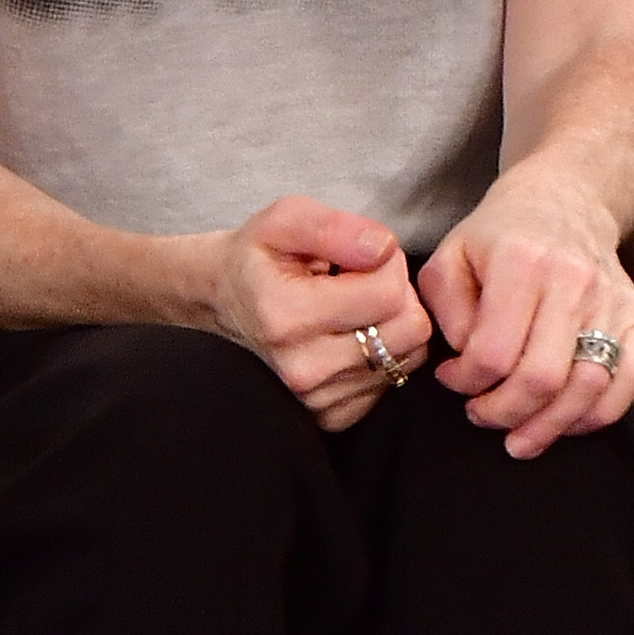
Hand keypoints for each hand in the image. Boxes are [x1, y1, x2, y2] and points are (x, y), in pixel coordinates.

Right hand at [208, 195, 432, 431]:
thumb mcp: (285, 218)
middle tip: (363, 279)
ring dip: (393, 323)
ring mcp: (317, 398)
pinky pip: (395, 378)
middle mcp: (303, 368)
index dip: (389, 263)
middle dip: (397, 294)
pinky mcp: (333, 416)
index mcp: (287, 317)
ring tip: (355, 305)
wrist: (224, 301)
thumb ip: (336, 227)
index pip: (389, 292)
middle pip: (409, 329)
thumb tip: (384, 249)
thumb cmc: (257, 258)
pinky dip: (384, 352)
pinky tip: (353, 334)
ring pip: (409, 355)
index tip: (362, 256)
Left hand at [420, 163, 633, 459]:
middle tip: (481, 414)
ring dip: (548, 427)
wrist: (565, 198)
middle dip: (504, 413)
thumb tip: (469, 364)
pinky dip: (597, 416)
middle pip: (542, 378)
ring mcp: (612, 299)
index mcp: (522, 262)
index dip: (466, 383)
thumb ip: (446, 312)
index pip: (492, 353)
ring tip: (519, 437)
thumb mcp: (451, 256)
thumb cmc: (499, 234)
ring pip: (588, 388)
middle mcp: (573, 281)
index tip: (453, 379)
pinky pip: (629, 381)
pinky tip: (565, 423)